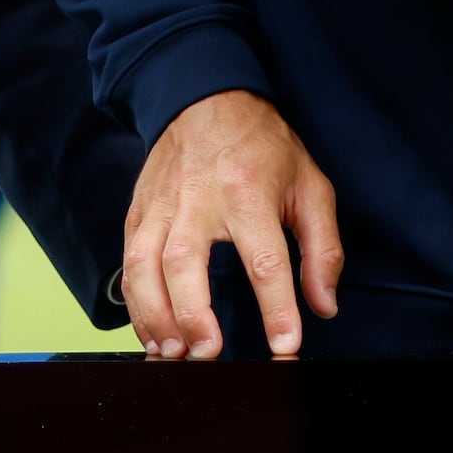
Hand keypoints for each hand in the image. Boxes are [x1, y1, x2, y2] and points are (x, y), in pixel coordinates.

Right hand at [124, 90, 339, 359]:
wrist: (206, 99)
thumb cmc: (263, 147)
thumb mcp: (310, 186)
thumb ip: (322, 248)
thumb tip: (323, 304)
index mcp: (250, 193)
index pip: (265, 260)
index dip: (277, 307)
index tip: (285, 345)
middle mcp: (199, 200)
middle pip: (185, 262)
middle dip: (193, 314)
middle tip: (209, 353)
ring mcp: (162, 206)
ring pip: (145, 265)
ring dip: (155, 314)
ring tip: (173, 353)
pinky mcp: (138, 212)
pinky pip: (129, 263)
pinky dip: (135, 304)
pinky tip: (152, 333)